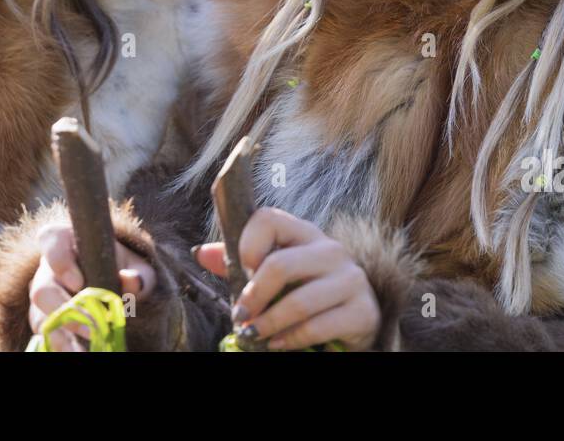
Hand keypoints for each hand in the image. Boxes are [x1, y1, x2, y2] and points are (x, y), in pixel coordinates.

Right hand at [28, 220, 155, 350]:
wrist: (116, 282)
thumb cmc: (122, 265)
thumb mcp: (136, 265)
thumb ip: (139, 273)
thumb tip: (132, 281)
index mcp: (66, 241)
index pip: (50, 239)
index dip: (59, 261)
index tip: (78, 282)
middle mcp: (48, 268)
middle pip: (41, 289)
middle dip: (64, 311)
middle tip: (92, 326)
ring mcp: (44, 295)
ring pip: (39, 316)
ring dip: (62, 336)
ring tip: (83, 351)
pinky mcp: (44, 318)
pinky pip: (45, 334)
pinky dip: (61, 345)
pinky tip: (78, 352)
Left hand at [196, 207, 379, 350]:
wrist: (356, 320)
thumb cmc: (306, 292)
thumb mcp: (276, 275)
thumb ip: (239, 264)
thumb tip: (200, 254)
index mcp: (305, 234)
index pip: (270, 219)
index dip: (248, 243)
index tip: (242, 270)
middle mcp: (331, 250)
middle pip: (280, 264)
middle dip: (253, 296)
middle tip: (240, 315)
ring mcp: (351, 279)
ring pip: (299, 301)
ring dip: (268, 323)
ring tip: (253, 334)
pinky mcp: (363, 311)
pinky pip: (318, 326)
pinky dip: (291, 339)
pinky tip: (277, 344)